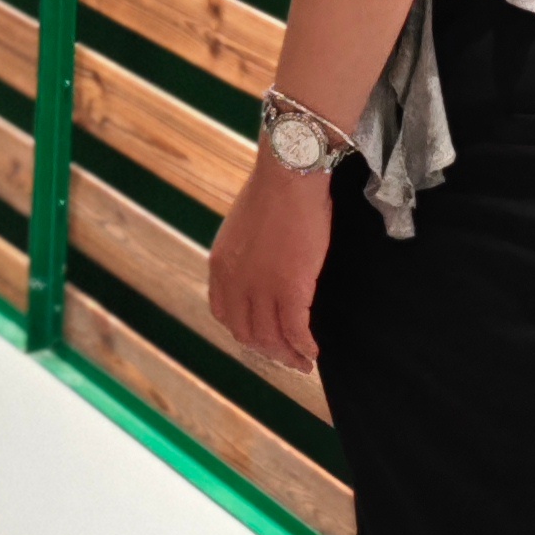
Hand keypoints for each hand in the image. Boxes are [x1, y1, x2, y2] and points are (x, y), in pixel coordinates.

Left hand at [205, 152, 335, 379]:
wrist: (289, 174)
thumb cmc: (275, 192)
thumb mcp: (244, 227)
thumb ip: (245, 255)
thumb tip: (260, 270)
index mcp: (220, 265)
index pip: (224, 314)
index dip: (245, 332)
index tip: (263, 337)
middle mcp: (235, 281)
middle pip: (246, 333)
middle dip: (268, 351)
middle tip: (288, 358)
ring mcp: (261, 287)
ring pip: (271, 338)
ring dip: (288, 355)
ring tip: (303, 361)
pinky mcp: (290, 288)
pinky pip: (296, 332)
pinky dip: (304, 346)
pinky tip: (314, 350)